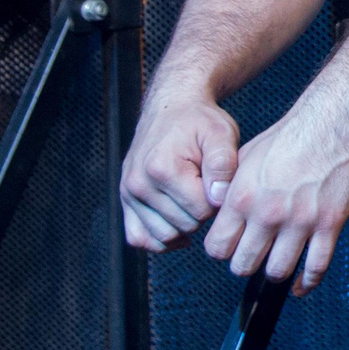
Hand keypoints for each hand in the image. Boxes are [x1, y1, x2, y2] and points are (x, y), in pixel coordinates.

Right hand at [120, 89, 238, 248]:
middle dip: (203, 212)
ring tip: (194, 199)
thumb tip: (217, 199)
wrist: (170, 109)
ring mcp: (128, 195)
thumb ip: (223, 165)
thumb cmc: (199, 121)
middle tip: (207, 187)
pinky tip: (180, 222)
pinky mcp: (125, 201)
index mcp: (162, 168)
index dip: (219, 200)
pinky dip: (160, 239)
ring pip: (164, 236)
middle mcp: (138, 184)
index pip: (201, 210)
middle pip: (184, 225)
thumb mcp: (221, 133)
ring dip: (185, 225)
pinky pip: (139, 237)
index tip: (220, 181)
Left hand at [200, 99, 348, 290]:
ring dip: (275, 271)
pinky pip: (317, 266)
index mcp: (242, 198)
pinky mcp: (330, 223)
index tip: (231, 245)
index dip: (222, 250)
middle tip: (253, 255)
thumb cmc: (289, 136)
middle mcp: (268, 214)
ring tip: (277, 262)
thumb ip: (230, 192)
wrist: (331, 122)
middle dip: (245, 264)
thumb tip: (221, 216)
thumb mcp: (244, 159)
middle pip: (243, 265)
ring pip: (278, 271)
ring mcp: (301, 221)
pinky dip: (307, 281)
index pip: (217, 248)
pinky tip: (301, 283)